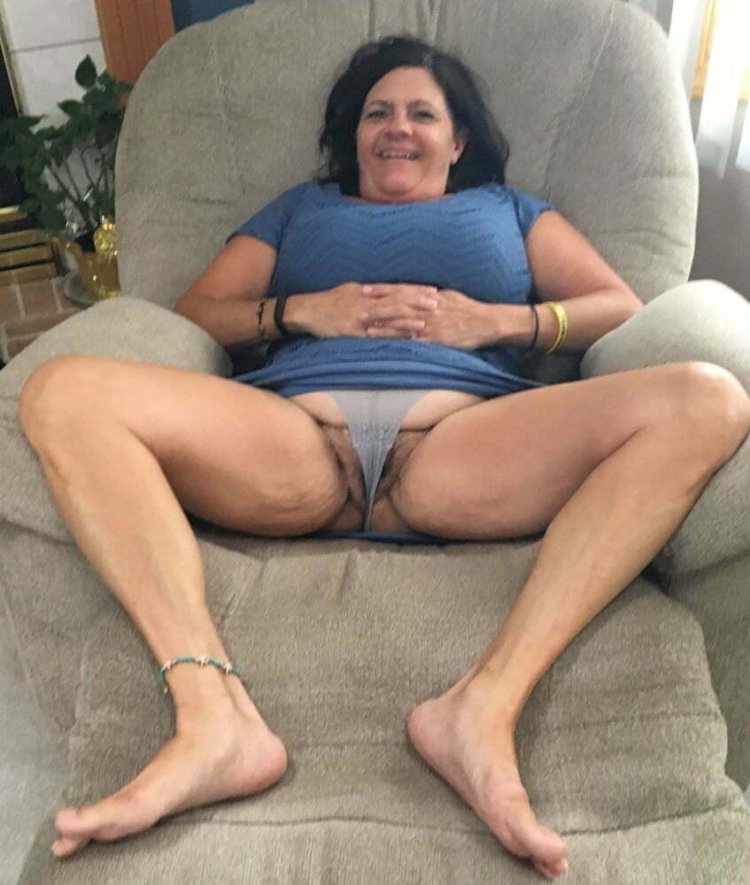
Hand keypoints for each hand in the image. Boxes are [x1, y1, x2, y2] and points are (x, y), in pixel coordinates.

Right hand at [288, 282, 436, 338]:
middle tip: (437, 304)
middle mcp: (365, 302)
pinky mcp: (353, 332)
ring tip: (425, 322)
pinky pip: (375, 335)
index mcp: (367, 290)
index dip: (415, 290)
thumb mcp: (350, 289)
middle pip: (396, 301)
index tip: (432, 290)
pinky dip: (390, 336)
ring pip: (387, 318)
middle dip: (417, 302)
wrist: (306, 311)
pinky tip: (402, 338)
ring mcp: (360, 318)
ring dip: (407, 320)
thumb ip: (370, 291)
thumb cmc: (329, 300)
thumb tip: (388, 291)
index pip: (396, 288)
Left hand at [364, 286, 494, 349]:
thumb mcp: (450, 295)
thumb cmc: (470, 308)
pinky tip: (387, 346)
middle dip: (376, 306)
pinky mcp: (437, 340)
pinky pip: (415, 342)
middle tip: (357, 306)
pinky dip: (399, 343)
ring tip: (364, 327)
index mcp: (429, 296)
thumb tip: (421, 293)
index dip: (382, 289)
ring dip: (383, 326)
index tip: (366, 288)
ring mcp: (431, 324)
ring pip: (402, 324)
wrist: (487, 322)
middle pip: (396, 306)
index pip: (401, 290)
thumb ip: (432, 295)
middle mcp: (427, 308)